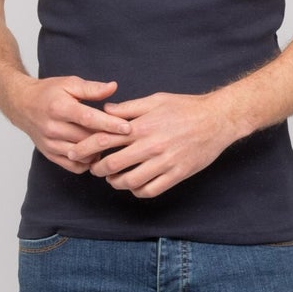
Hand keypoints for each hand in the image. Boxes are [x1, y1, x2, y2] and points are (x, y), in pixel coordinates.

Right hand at [6, 76, 130, 173]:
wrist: (22, 105)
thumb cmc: (48, 92)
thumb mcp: (69, 83)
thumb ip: (92, 88)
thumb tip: (113, 87)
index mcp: (60, 107)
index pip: (88, 118)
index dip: (109, 124)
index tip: (128, 127)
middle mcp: (53, 128)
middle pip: (87, 139)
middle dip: (108, 139)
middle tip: (128, 138)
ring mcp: (50, 143)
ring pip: (82, 155)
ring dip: (98, 152)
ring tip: (112, 145)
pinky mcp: (49, 154)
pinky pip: (74, 166)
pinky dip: (87, 162)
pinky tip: (95, 153)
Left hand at [67, 91, 240, 197]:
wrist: (217, 120)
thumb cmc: (185, 107)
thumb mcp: (155, 100)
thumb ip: (129, 108)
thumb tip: (106, 111)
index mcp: (142, 126)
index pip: (104, 139)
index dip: (86, 148)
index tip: (76, 152)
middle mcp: (150, 146)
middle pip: (112, 164)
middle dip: (97, 169)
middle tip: (94, 168)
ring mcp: (164, 162)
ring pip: (129, 182)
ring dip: (116, 183)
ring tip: (113, 179)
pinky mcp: (176, 175)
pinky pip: (150, 190)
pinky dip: (137, 191)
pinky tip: (134, 185)